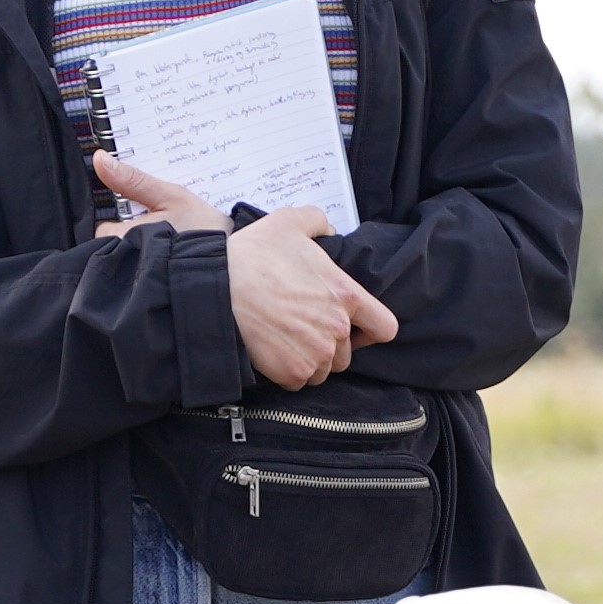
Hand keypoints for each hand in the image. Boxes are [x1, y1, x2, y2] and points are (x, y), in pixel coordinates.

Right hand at [94, 153, 393, 389]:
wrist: (217, 289)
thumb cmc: (253, 255)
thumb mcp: (289, 222)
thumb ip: (318, 221)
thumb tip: (330, 230)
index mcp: (347, 295)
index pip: (385, 328)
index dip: (370, 330)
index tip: (355, 328)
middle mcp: (338, 329)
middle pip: (347, 353)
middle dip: (329, 345)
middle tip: (301, 328)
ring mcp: (316, 354)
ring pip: (323, 370)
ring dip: (309, 360)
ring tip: (284, 339)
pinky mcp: (293, 373)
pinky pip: (300, 382)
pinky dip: (288, 373)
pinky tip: (271, 351)